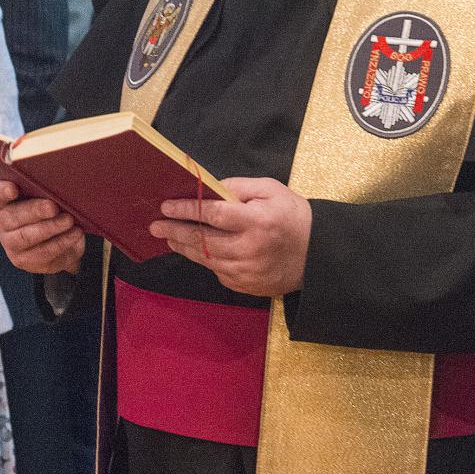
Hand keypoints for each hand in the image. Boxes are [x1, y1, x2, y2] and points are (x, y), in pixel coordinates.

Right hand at [0, 180, 85, 274]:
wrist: (57, 244)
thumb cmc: (49, 213)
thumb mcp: (45, 198)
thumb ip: (45, 191)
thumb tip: (60, 185)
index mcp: (3, 202)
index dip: (2, 191)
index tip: (13, 189)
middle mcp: (2, 223)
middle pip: (12, 216)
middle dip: (35, 211)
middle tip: (53, 207)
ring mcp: (11, 244)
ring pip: (27, 236)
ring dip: (51, 227)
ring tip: (68, 220)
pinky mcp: (23, 260)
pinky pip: (43, 252)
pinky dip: (62, 242)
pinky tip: (74, 233)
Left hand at [151, 177, 312, 296]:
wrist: (318, 255)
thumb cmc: (293, 217)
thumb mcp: (272, 190)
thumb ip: (238, 187)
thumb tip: (208, 189)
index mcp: (258, 222)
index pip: (213, 214)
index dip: (187, 210)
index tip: (166, 206)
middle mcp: (250, 249)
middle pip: (203, 240)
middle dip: (176, 231)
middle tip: (156, 225)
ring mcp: (247, 271)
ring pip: (206, 259)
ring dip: (184, 247)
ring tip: (169, 236)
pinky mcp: (246, 285)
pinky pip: (217, 271)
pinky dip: (205, 260)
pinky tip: (194, 250)